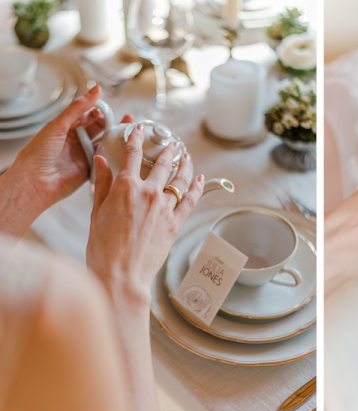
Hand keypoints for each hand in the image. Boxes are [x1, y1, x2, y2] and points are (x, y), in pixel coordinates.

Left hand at [8, 85, 131, 211]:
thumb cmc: (39, 153)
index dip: (99, 110)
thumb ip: (78, 108)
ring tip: (128, 131)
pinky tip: (122, 149)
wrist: (35, 181)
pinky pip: (104, 159)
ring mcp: (83, 154)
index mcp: (66, 127)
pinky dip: (113, 154)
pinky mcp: (90, 169)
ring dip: (115, 137)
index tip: (110, 109)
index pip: (87, 114)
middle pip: (98, 128)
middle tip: (124, 120)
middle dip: (111, 123)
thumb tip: (96, 90)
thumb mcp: (58, 125)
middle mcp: (75, 140)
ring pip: (103, 143)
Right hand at [86, 123, 204, 313]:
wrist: (121, 274)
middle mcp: (148, 193)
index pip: (131, 154)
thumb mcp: (96, 212)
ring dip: (185, 165)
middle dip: (168, 150)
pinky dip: (196, 187)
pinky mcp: (175, 223)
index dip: (136, 138)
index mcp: (125, 187)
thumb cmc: (103, 248)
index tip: (139, 129)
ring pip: (180, 179)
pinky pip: (190, 200)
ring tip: (187, 155)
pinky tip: (200, 179)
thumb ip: (102, 184)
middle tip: (173, 142)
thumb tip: (100, 161)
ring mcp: (165, 208)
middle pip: (162, 164)